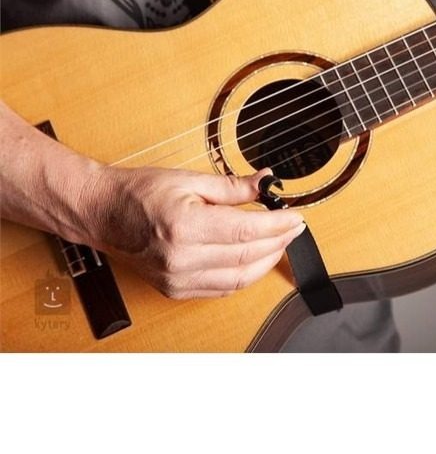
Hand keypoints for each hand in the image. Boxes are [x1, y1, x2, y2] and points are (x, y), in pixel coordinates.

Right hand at [84, 166, 304, 299]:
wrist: (104, 214)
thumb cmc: (140, 193)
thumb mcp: (189, 180)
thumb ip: (233, 187)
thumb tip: (266, 183)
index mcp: (185, 227)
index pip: (247, 231)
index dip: (279, 225)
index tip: (297, 217)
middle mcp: (182, 259)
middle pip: (248, 257)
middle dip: (279, 241)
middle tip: (294, 227)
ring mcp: (177, 279)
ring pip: (239, 279)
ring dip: (266, 262)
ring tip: (280, 242)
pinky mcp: (175, 289)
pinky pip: (222, 289)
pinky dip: (244, 275)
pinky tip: (255, 260)